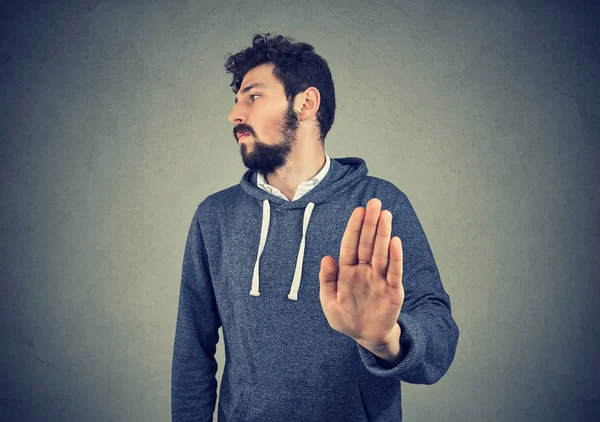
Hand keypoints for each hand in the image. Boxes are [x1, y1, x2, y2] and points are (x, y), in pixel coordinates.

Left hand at [319, 198, 403, 348]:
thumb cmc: (347, 318)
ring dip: (383, 234)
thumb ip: (327, 281)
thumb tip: (326, 258)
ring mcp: (380, 279)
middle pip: (367, 244)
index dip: (354, 229)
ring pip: (381, 253)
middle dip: (370, 223)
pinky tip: (395, 242)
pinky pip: (394, 271)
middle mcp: (365, 271)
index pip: (350, 245)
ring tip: (386, 215)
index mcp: (348, 271)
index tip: (358, 211)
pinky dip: (395, 257)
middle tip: (375, 203)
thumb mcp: (330, 302)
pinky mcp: (393, 290)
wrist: (366, 336)